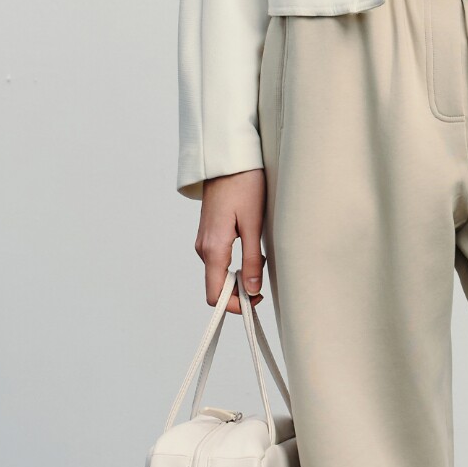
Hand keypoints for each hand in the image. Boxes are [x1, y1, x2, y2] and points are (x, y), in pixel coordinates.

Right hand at [196, 169, 266, 310]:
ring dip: (240, 274)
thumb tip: (253, 290)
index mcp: (214, 249)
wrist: (228, 161)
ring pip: (219, 273)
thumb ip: (252, 260)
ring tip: (260, 256)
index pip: (215, 295)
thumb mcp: (254, 225)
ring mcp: (204, 241)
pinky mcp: (209, 235)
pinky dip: (235, 263)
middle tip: (264, 279)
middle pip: (217, 287)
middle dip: (240, 290)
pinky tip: (251, 246)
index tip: (255, 300)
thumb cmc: (243, 186)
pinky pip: (219, 260)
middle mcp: (203, 249)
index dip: (235, 305)